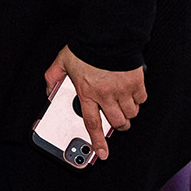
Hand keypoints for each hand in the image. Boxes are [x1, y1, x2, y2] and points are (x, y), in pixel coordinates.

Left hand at [45, 46, 146, 161]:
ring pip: (131, 114)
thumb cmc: (85, 49)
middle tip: (116, 121)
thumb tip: (48, 89)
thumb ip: (53, 77)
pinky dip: (138, 99)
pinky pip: (141, 100)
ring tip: (122, 104)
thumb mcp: (62, 61)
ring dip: (127, 113)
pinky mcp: (136, 83)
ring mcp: (123, 90)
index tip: (102, 154)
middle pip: (117, 122)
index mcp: (87, 92)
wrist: (107, 36)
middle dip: (118, 126)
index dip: (97, 141)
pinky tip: (131, 92)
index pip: (92, 123)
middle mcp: (106, 95)